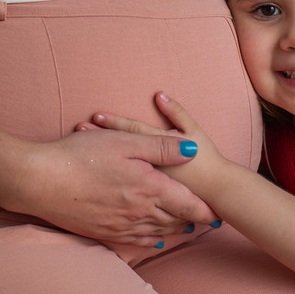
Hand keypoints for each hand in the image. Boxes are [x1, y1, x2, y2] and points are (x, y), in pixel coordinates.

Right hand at [12, 124, 216, 247]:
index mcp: (147, 187)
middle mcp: (137, 211)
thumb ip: (161, 147)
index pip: (186, 203)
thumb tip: (192, 152)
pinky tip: (152, 239)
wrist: (39, 180)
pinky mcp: (102, 231)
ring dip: (173, 230)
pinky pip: (134, 241)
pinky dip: (149, 240)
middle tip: (206, 221)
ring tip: (186, 229)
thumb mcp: (124, 141)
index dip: (204, 209)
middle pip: (174, 220)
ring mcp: (119, 224)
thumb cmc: (80, 154)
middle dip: (192, 221)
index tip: (217, 214)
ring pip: (156, 231)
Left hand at [83, 93, 224, 195]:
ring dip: (98, 162)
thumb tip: (159, 95)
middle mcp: (149, 168)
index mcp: (158, 150)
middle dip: (98, 141)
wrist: (216, 194)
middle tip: (78, 130)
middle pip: (119, 152)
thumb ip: (176, 113)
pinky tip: (94, 184)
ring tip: (80, 152)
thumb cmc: (205, 160)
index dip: (112, 123)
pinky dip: (108, 187)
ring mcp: (147, 186)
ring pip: (116, 172)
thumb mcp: (193, 131)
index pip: (131, 133)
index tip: (94, 116)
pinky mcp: (149, 198)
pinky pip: (123, 191)